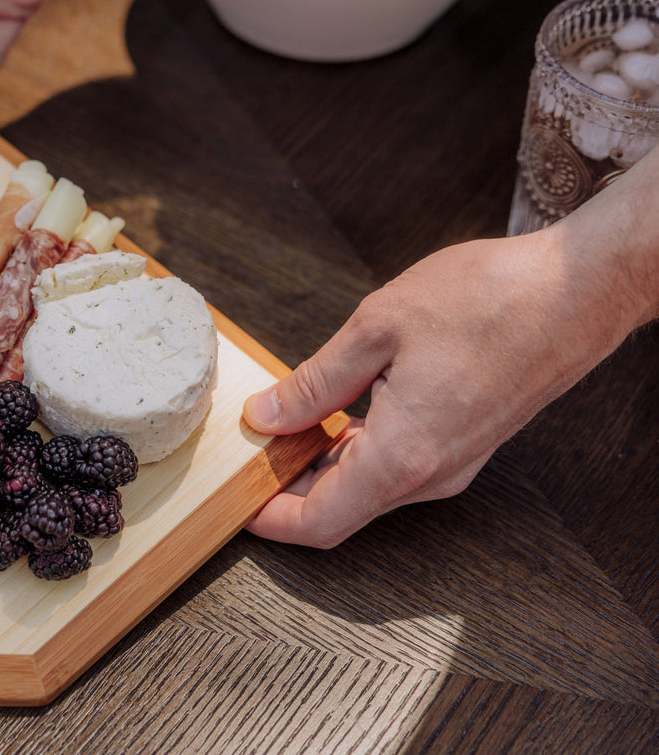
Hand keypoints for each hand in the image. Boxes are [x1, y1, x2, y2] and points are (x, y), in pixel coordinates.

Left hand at [242, 150, 658, 547]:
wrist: (577, 289)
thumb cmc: (489, 299)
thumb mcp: (375, 329)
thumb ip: (313, 382)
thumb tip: (263, 416)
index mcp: (403, 456)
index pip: (320, 521)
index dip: (268, 520)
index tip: (233, 499)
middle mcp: (431, 474)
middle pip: (340, 507)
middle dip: (286, 486)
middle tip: (244, 445)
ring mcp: (454, 462)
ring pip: (368, 484)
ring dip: (320, 462)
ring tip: (280, 417)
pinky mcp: (466, 442)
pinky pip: (396, 463)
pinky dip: (354, 446)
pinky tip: (333, 406)